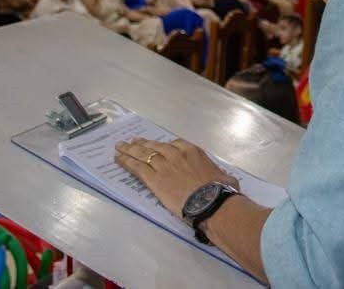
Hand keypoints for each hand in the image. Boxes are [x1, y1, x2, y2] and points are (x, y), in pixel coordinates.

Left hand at [115, 138, 239, 217]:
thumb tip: (224, 178)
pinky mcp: (154, 179)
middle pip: (155, 146)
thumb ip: (219, 174)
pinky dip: (126, 162)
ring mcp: (164, 165)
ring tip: (120, 147)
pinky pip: (137, 167)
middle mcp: (176, 154)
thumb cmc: (221, 191)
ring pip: (143, 154)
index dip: (163, 146)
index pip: (175, 144)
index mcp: (193, 151)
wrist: (210, 202)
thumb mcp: (224, 177)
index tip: (157, 146)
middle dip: (142, 144)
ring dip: (130, 150)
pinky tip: (119, 159)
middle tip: (132, 142)